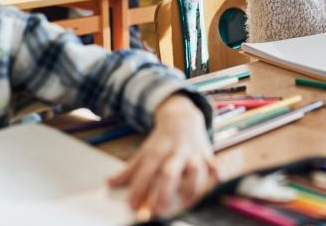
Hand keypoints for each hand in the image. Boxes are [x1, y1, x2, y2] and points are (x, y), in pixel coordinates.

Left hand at [109, 95, 217, 216]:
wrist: (182, 116)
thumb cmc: (162, 140)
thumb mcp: (145, 151)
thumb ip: (130, 170)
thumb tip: (109, 183)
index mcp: (158, 150)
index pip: (146, 170)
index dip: (139, 188)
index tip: (132, 205)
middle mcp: (175, 152)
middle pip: (170, 171)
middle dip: (164, 191)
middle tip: (157, 209)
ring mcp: (193, 153)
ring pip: (195, 170)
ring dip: (191, 187)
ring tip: (184, 203)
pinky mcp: (206, 154)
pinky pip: (213, 162)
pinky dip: (215, 171)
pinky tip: (216, 180)